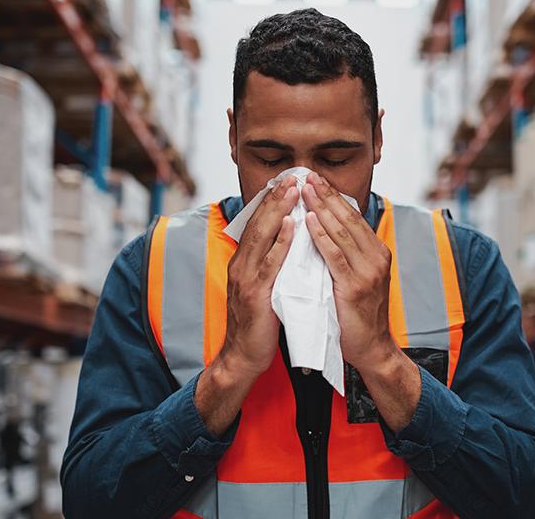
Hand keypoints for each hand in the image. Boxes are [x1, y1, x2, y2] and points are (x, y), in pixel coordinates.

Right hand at [219, 175, 298, 379]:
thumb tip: (287, 243)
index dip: (271, 202)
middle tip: (292, 176)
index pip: (257, 225)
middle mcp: (241, 265)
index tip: (286, 181)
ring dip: (279, 211)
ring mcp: (246, 279)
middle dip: (275, 198)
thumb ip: (270, 266)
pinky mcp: (256, 294)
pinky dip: (282, 241)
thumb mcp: (262, 288)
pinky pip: (271, 263)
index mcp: (243, 263)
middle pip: (258, 224)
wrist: (243, 357)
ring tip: (293, 190)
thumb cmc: (258, 324)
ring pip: (263, 237)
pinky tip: (293, 225)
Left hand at [301, 172, 396, 371]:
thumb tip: (326, 230)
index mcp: (377, 252)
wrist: (372, 349)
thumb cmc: (359, 315)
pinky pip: (335, 256)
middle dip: (327, 194)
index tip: (316, 179)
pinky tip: (309, 221)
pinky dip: (322, 236)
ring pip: (342, 232)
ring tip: (305, 189)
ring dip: (321, 208)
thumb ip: (346, 255)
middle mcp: (376, 257)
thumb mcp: (357, 278)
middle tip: (308, 175)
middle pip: (348, 218)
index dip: (333, 196)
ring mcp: (368, 271)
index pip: (353, 217)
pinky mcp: (355, 286)